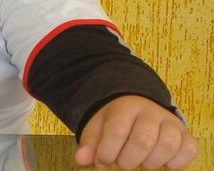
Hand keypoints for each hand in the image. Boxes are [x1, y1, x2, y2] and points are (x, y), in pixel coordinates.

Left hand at [76, 95, 197, 169]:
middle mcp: (150, 111)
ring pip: (167, 145)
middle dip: (129, 160)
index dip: (108, 152)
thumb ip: (90, 143)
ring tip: (141, 162)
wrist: (138, 108)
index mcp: (124, 106)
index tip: (102, 161)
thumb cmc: (115, 122)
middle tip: (123, 163)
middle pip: (143, 140)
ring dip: (151, 162)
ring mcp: (170, 122)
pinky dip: (175, 163)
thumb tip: (81, 159)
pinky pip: (188, 150)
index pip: (117, 130)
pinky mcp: (186, 134)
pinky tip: (161, 164)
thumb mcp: (98, 128)